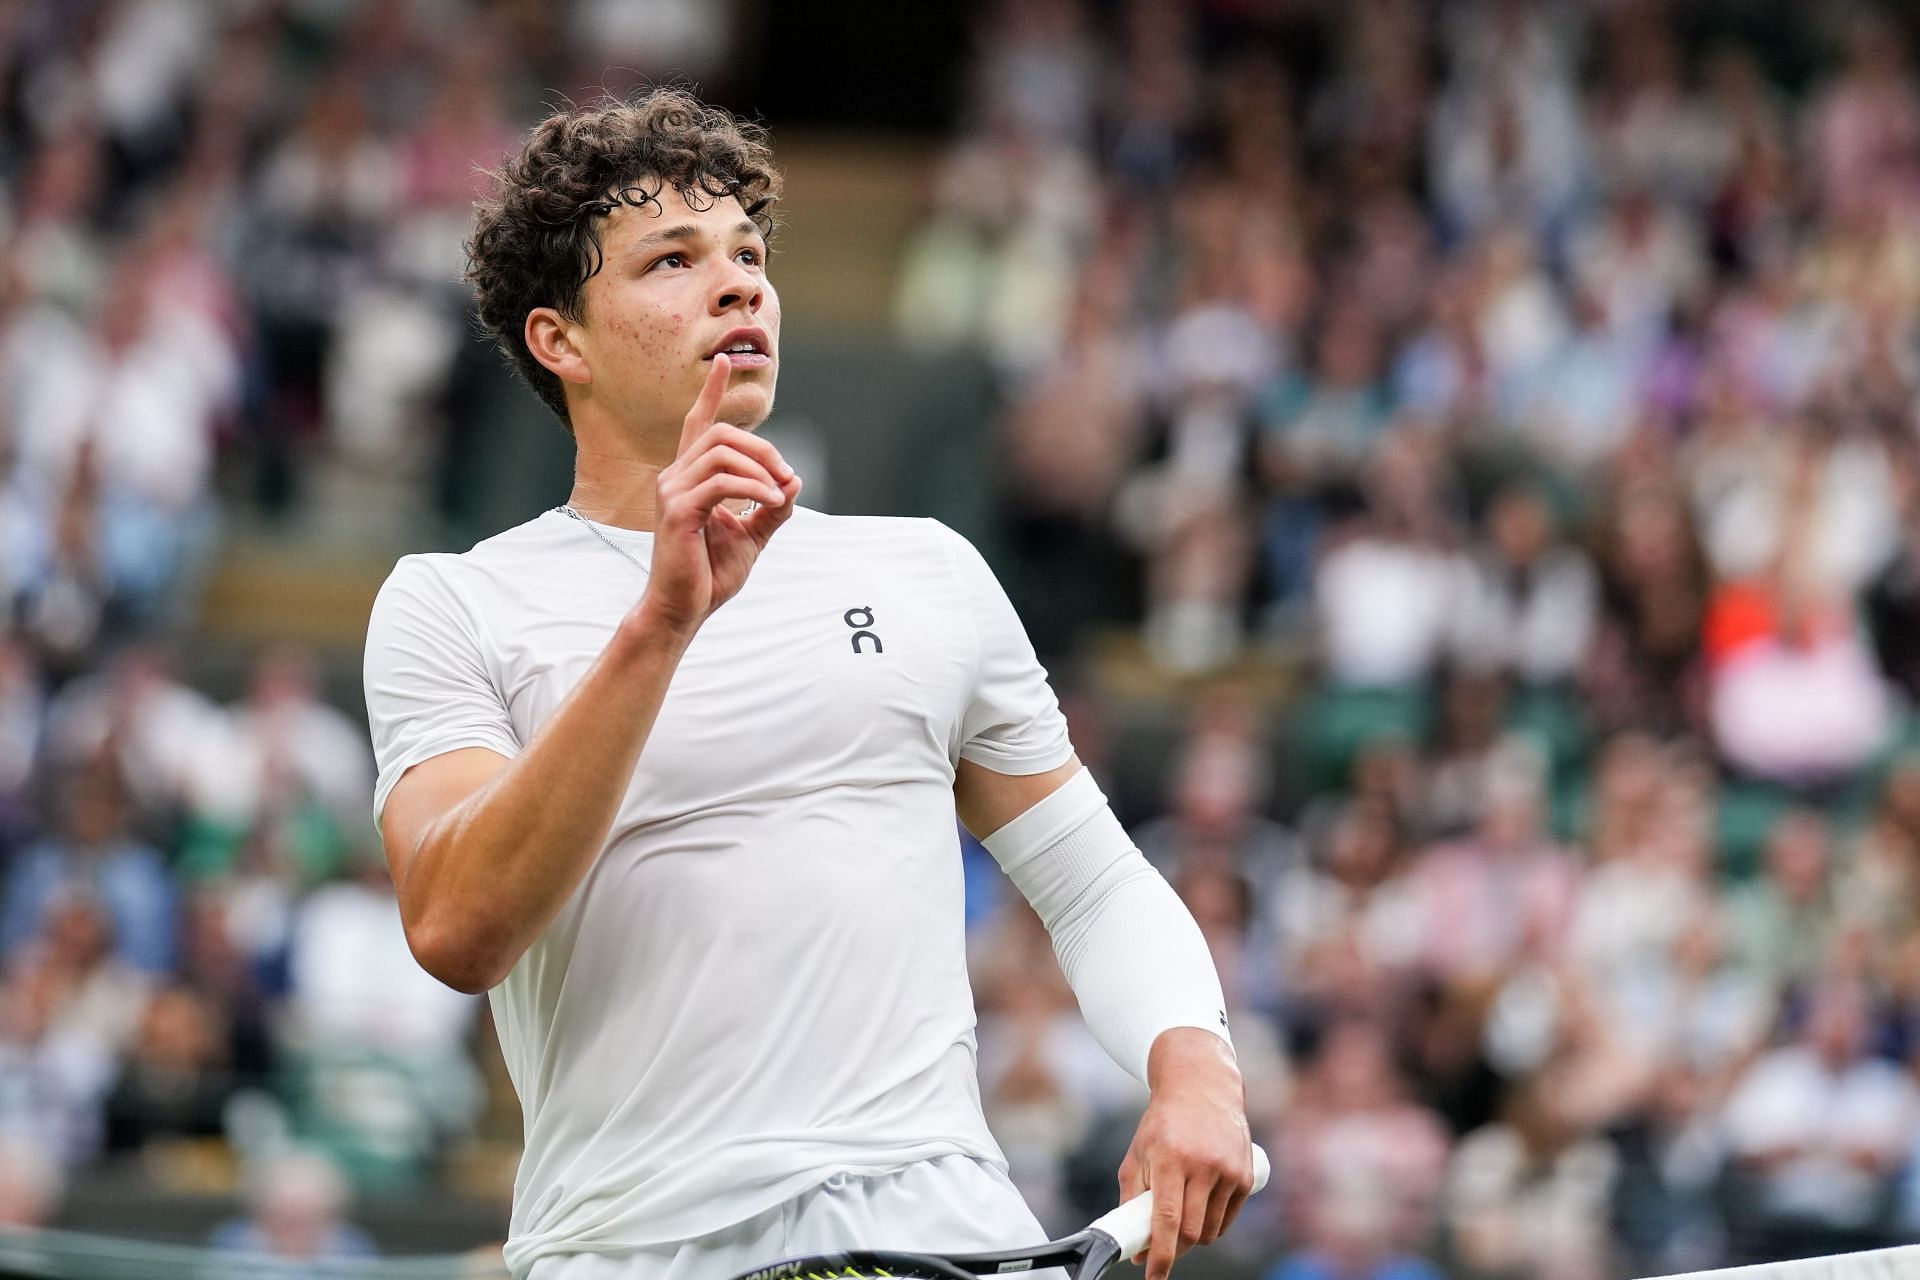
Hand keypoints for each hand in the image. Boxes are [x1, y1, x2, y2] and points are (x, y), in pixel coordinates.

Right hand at [639, 354, 801, 636]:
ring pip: (722, 453)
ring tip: (780, 494)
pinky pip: (723, 482)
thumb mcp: (752, 537)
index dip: (712, 392)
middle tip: (787, 477)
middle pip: (721, 434)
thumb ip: (771, 509)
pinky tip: (772, 502)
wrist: (684, 609)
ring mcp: (671, 491)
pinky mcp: (676, 511)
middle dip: (762, 448)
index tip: (725, 362)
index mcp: (689, 478)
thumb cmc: (710, 575)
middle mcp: (675, 477)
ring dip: (761, 469)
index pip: (698, 424)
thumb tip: (794, 481)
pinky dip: (755, 488)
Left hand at [1119, 1028, 1252, 1279]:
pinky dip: (1212, 1224)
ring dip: (1194, 1236)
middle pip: (1191, 1232)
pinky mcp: (1246, 1175)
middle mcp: (1203, 1165)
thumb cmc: (1163, 1124)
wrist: (1202, 1087)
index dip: (1160, 1254)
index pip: (1167, 1219)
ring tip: (1181, 1217)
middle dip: (1175, 1248)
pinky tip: (1201, 1208)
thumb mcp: (1138, 1154)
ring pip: (1211, 1230)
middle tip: (1163, 1245)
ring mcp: (1228, 1171)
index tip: (1153, 1275)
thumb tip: (1136, 1247)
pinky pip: (1227, 1219)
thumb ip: (1132, 1200)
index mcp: (1171, 1159)